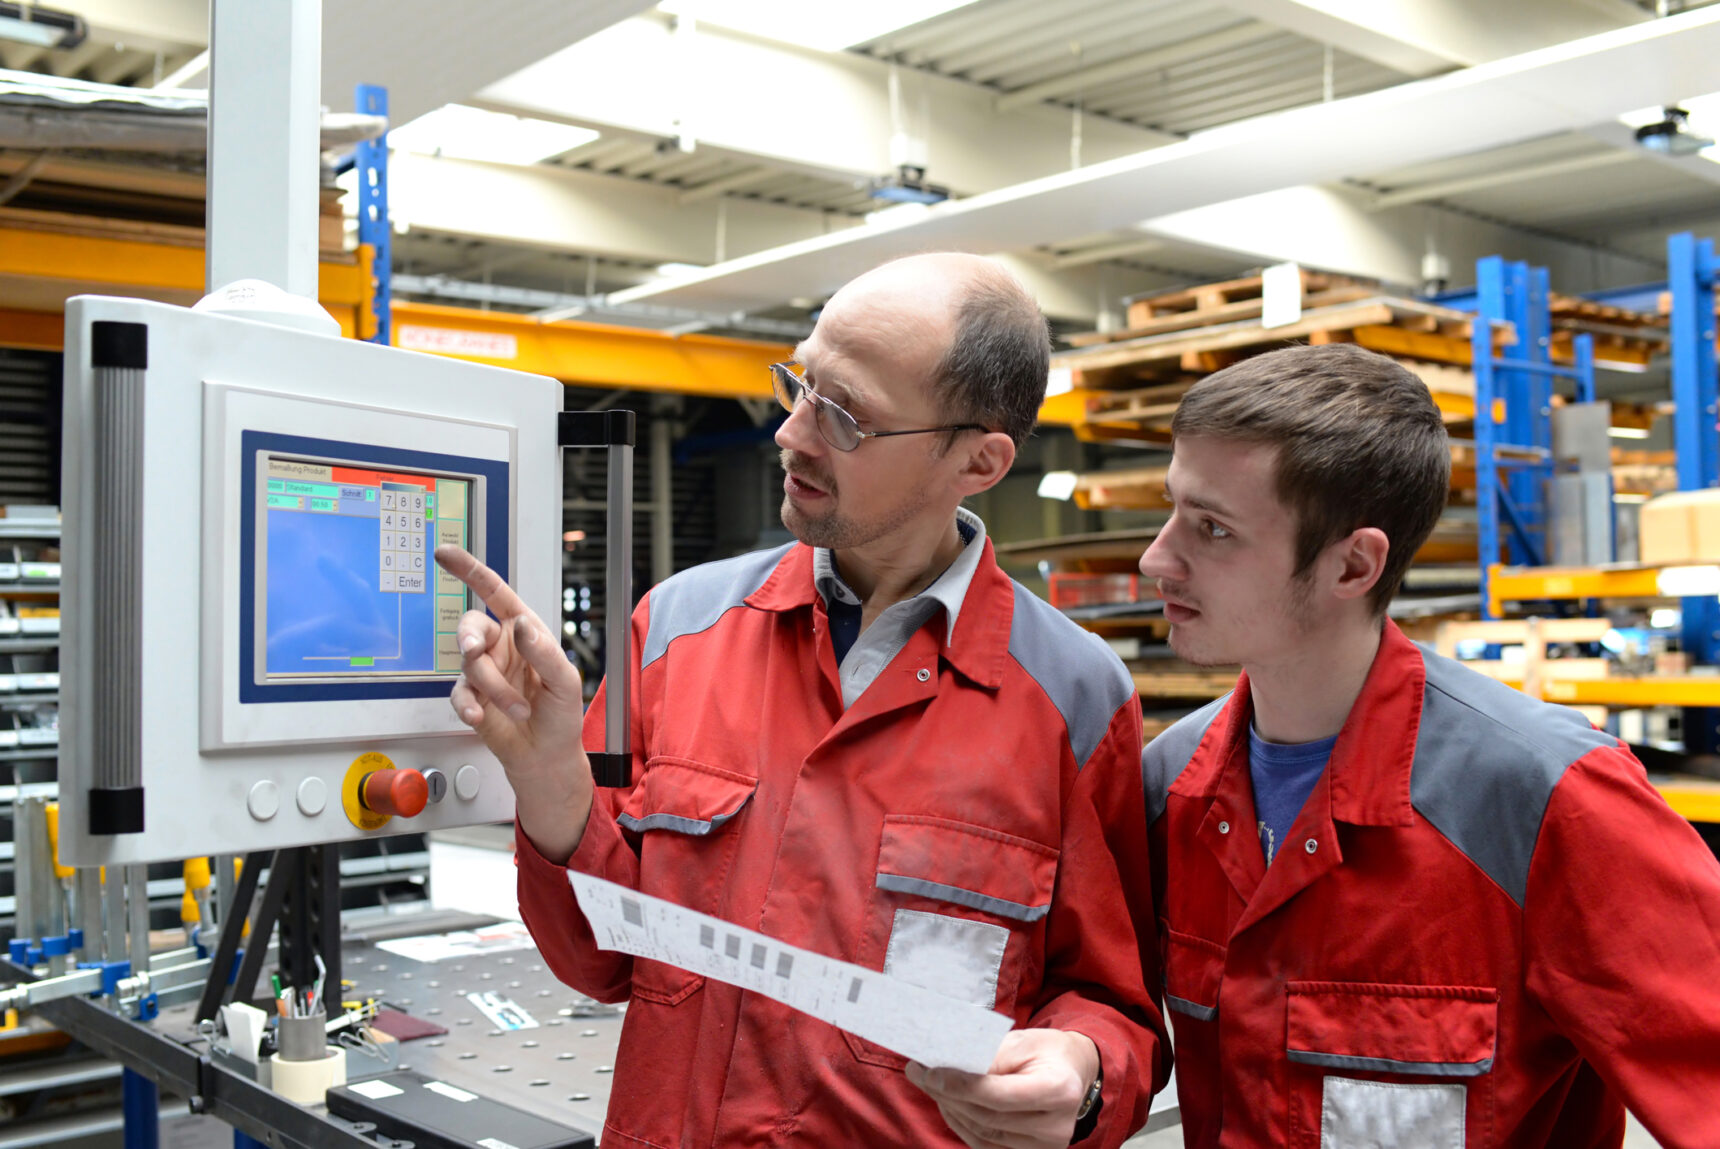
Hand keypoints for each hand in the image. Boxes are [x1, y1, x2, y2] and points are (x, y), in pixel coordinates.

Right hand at [435, 544, 592, 859]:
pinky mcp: (471, 698)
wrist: (546, 756)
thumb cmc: (561, 714)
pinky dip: (467, 705)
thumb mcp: (564, 682)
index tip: (445, 554)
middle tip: (474, 654)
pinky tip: (479, 717)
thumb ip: (544, 652)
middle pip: (471, 627)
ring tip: (517, 708)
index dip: (470, 571)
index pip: (496, 593)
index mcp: (525, 632)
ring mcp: (484, 672)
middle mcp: (501, 647)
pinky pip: (458, 693)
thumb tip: (522, 627)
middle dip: (470, 640)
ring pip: (469, 664)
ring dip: (491, 687)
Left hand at [907, 1029, 1099, 1148]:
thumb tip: (946, 1067)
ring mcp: (1044, 1147)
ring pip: (982, 1134)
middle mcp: (1056, 1126)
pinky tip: (948, 1104)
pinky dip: (962, 1124)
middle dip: (947, 1095)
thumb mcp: (1021, 1042)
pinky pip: (986, 1145)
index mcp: (1059, 1090)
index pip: (999, 1095)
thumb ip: (988, 1057)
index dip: (961, 1086)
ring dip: (950, 1109)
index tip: (930, 1072)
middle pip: (988, 1117)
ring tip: (929, 1085)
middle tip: (919, 1073)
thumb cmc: (1046, 1052)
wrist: (1072, 1074)